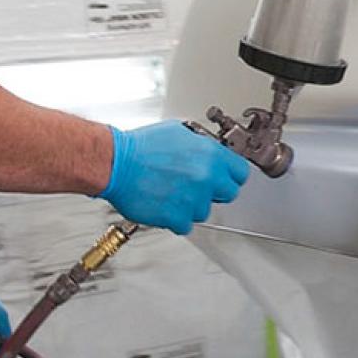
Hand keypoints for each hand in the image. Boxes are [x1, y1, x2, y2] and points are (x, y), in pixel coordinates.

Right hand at [99, 120, 250, 234]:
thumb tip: (209, 150)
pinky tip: (164, 205)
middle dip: (214, 191)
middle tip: (196, 186)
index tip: (224, 177)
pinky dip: (175, 219)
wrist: (116, 163)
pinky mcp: (177, 217)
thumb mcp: (177, 132)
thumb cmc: (139, 147)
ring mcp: (193, 199)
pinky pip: (185, 225)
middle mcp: (205, 176)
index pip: (241, 173)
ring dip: (192, 205)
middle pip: (228, 194)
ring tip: (172, 192)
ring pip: (205, 211)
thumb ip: (200, 145)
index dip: (230, 175)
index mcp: (210, 154)